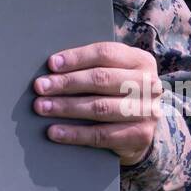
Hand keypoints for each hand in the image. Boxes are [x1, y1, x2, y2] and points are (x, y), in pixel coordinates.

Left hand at [33, 42, 161, 164]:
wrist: (141, 129)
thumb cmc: (117, 92)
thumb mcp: (114, 72)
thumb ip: (91, 67)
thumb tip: (51, 68)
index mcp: (140, 60)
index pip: (105, 54)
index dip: (76, 58)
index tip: (51, 64)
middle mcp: (149, 84)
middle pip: (102, 79)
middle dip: (67, 83)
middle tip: (40, 87)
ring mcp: (147, 111)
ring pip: (100, 107)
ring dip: (66, 107)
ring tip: (42, 107)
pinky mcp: (140, 136)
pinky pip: (101, 135)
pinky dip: (74, 133)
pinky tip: (54, 131)